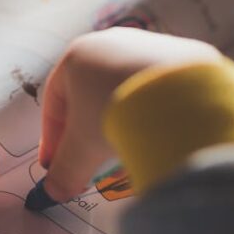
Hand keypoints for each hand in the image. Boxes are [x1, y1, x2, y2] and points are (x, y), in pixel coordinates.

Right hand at [38, 27, 220, 201]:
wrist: (178, 98)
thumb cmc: (119, 111)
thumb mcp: (83, 149)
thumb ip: (64, 171)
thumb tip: (56, 190)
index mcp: (79, 55)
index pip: (55, 103)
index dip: (53, 139)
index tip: (57, 164)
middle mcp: (112, 43)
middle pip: (89, 96)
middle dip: (87, 132)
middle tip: (89, 162)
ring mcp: (149, 46)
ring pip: (124, 90)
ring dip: (120, 121)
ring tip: (125, 149)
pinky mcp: (181, 57)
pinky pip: (156, 90)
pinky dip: (150, 112)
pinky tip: (155, 134)